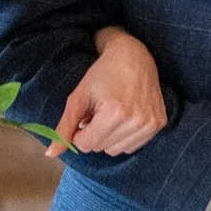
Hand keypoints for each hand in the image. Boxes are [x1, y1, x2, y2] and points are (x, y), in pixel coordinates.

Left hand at [53, 29, 168, 155]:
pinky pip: (132, 146)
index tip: (85, 116)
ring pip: (116, 150)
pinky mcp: (158, 123)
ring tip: (111, 114)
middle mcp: (136, 121)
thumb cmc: (102, 74)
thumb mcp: (79, 97)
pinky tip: (125, 117)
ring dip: (108, 137)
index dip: (80, 131)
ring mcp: (150, 123)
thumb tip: (52, 153)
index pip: (86, 145)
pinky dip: (123, 136)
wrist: (134, 56)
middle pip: (100, 148)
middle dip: (94, 133)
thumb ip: (65, 126)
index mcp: (115, 113)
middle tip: (99, 111)